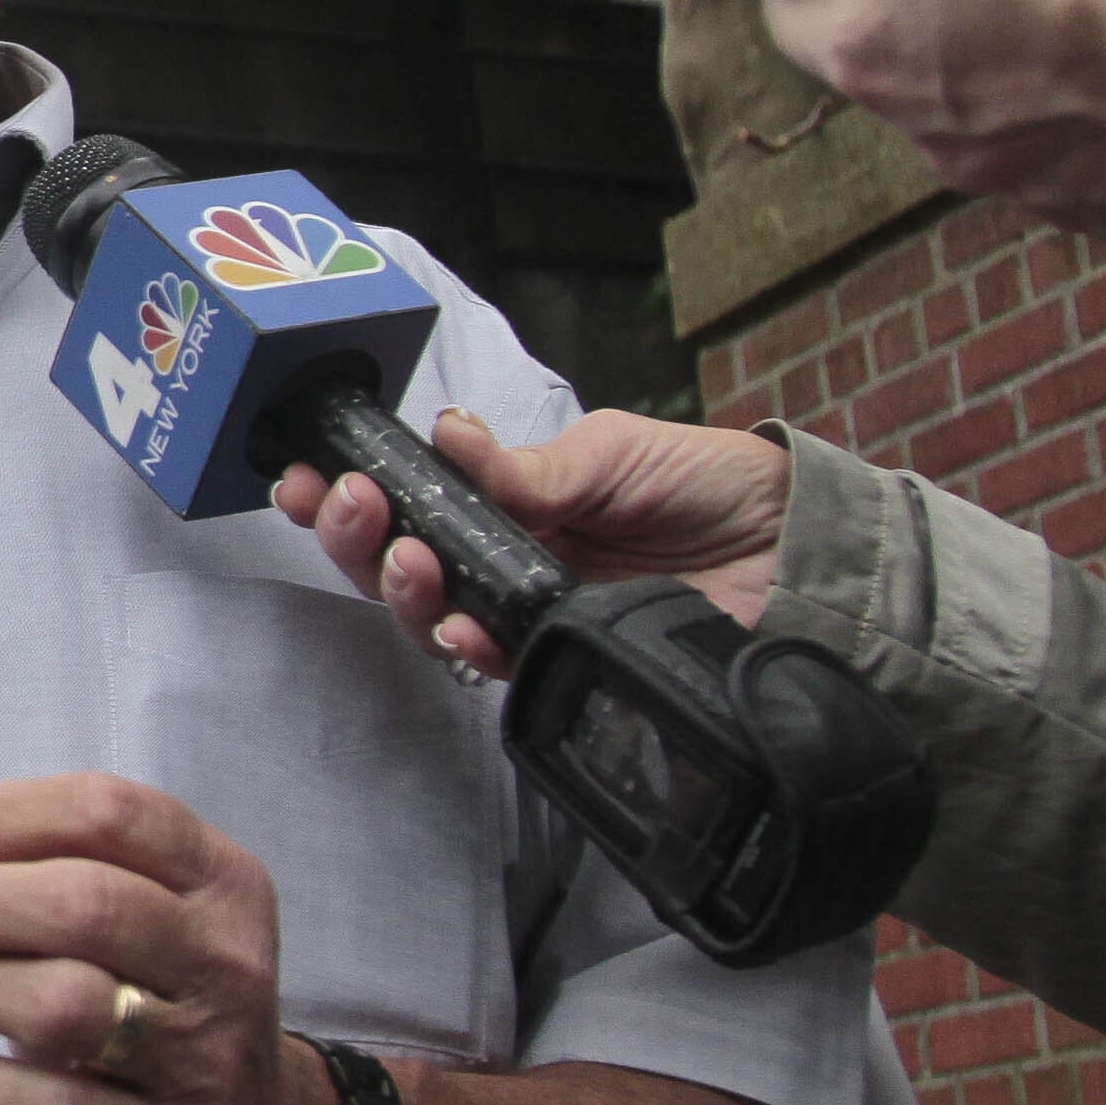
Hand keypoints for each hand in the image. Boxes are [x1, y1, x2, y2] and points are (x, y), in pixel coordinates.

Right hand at [274, 409, 792, 680]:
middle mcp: (504, 557)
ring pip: (430, 615)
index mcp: (506, 497)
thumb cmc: (708, 483)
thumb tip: (449, 439)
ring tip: (410, 561)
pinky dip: (466, 646)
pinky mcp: (565, 662)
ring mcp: (529, 613)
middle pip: (398, 560)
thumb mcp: (613, 450)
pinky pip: (495, 665)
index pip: (408, 497)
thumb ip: (529, 465)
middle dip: (357, 537)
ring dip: (401, 589)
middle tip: (352, 507)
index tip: (313, 474)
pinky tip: (456, 626)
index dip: (352, 492)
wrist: (792, 549)